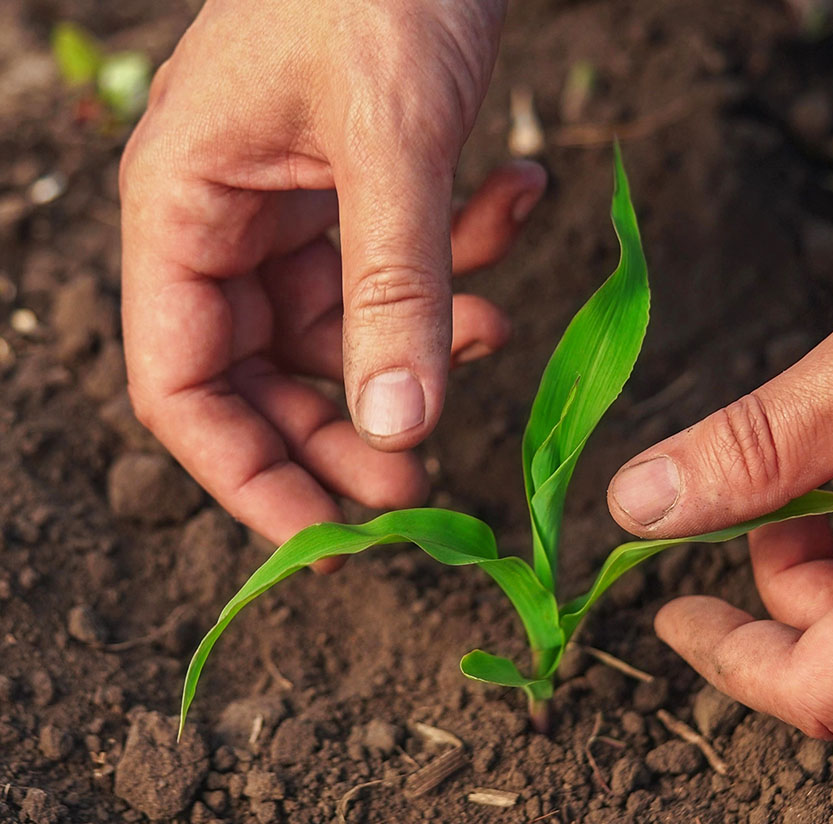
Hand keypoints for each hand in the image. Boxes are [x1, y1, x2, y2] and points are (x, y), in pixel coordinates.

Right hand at [120, 0, 542, 546]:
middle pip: (268, 377)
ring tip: (497, 322)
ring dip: (427, 337)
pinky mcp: (362, 186)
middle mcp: (228, 220)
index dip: (248, 476)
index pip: (184, 386)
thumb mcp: (391, 145)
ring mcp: (296, 205)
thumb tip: (400, 427)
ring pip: (349, 328)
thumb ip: (394, 290)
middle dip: (354, 427)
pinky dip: (463, 257)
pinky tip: (516, 198)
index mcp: (184, 211)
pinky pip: (401, 264)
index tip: (329, 538)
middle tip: (429, 481)